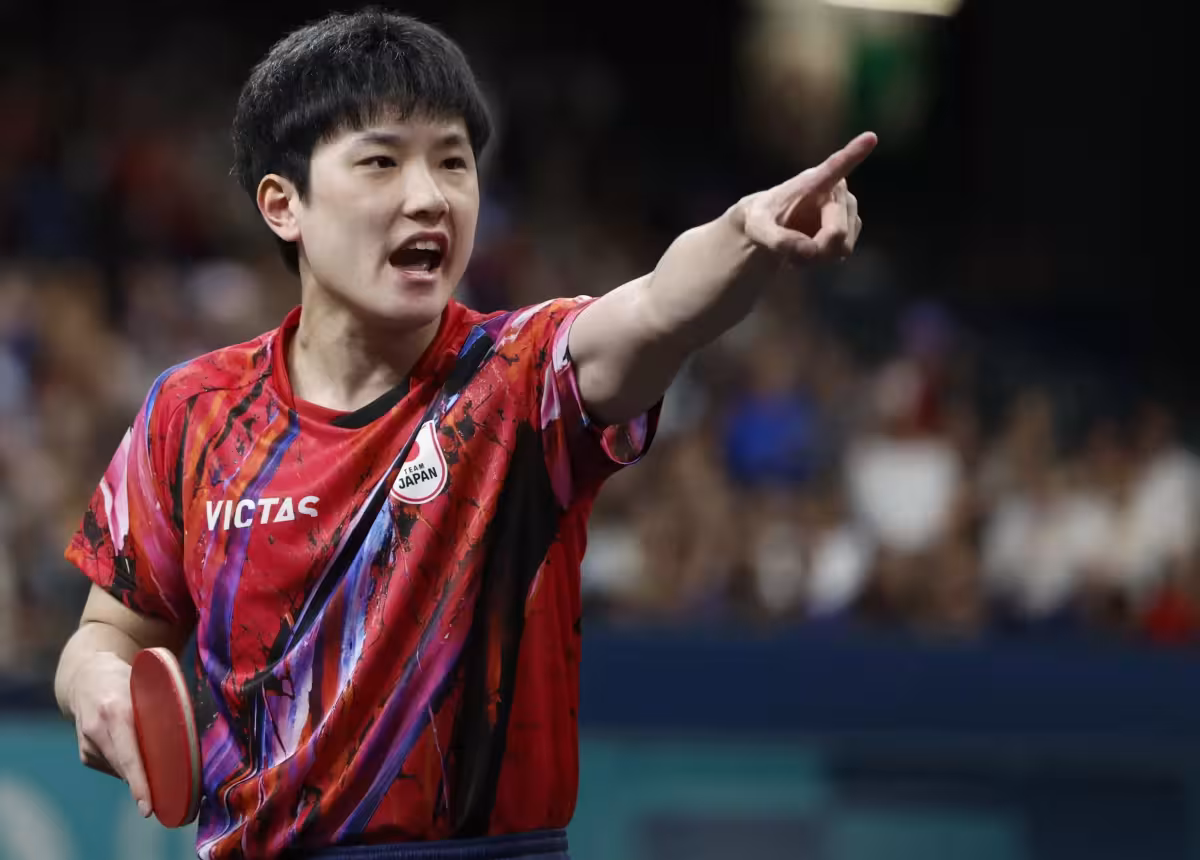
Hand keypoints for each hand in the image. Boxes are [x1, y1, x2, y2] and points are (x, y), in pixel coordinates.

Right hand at [69, 651, 152, 817]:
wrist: (85, 678)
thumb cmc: (126, 680)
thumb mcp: (144, 685)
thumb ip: (160, 708)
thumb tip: (185, 738)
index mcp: (115, 711)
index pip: (129, 754)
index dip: (139, 782)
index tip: (147, 806)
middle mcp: (96, 730)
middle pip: (124, 768)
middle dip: (145, 788)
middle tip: (165, 803)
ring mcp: (86, 744)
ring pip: (120, 770)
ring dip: (139, 774)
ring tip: (156, 768)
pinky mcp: (85, 754)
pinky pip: (113, 767)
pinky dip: (129, 766)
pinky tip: (136, 755)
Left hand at [740, 132, 877, 263]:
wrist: (771, 229)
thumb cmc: (761, 220)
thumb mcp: (756, 228)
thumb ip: (778, 240)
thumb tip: (811, 252)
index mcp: (813, 180)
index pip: (836, 166)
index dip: (854, 153)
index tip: (870, 137)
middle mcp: (838, 190)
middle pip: (837, 233)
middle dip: (815, 250)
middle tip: (790, 250)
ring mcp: (848, 209)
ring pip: (842, 245)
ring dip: (817, 256)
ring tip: (796, 247)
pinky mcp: (852, 226)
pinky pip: (842, 252)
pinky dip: (823, 258)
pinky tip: (807, 250)